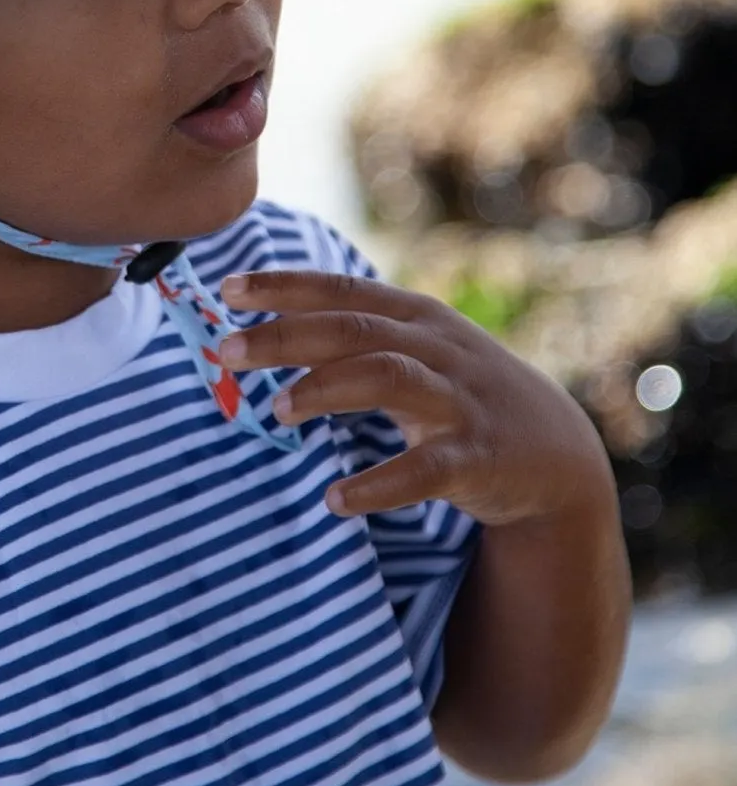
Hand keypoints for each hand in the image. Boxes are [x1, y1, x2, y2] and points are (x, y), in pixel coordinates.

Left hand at [218, 269, 614, 527]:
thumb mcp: (414, 352)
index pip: (342, 290)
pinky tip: (337, 498)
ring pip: (388, 377)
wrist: (557, 452)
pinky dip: (378, 483)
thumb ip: (351, 339)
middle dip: (287, 335)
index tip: (228, 288)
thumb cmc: (459, 394)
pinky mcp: (478, 457)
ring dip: (327, 389)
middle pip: (354, 329)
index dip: (285, 286)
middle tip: (228, 351)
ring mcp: (459, 400)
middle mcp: (436, 348)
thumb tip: (259, 330)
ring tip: (277, 410)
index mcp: (414, 317)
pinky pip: (425, 468)